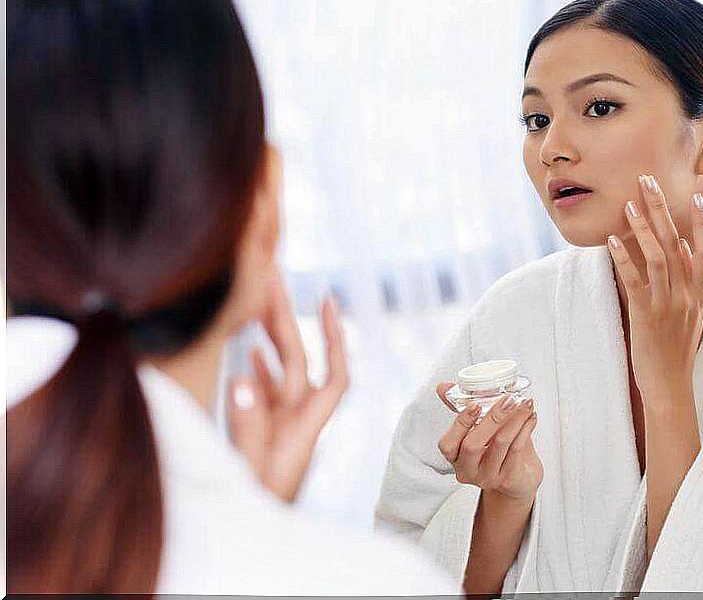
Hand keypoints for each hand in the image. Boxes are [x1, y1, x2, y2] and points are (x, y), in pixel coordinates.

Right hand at [228, 264, 349, 502]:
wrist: (259, 545)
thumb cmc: (259, 514)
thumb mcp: (251, 473)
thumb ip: (248, 428)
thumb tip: (244, 378)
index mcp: (304, 430)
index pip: (334, 375)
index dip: (335, 337)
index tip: (328, 301)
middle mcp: (296, 423)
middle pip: (301, 362)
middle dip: (289, 320)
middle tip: (275, 280)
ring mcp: (280, 428)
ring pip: (281, 373)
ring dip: (271, 337)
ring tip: (255, 302)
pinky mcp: (264, 436)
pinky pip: (264, 392)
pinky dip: (258, 365)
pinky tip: (246, 346)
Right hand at [435, 384, 541, 503]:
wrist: (518, 479)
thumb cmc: (493, 451)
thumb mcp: (476, 430)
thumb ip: (461, 408)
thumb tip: (444, 387)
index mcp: (455, 457)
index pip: (448, 444)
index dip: (461, 423)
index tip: (474, 404)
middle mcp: (468, 470)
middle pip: (473, 445)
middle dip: (492, 419)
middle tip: (508, 400)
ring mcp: (489, 476)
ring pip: (500, 444)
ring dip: (515, 419)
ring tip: (525, 403)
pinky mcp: (510, 478)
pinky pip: (517, 449)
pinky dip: (525, 428)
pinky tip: (530, 416)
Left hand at [607, 175, 702, 399]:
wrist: (670, 385)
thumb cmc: (676, 349)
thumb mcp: (690, 314)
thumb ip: (688, 284)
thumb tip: (682, 250)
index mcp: (699, 294)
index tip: (696, 197)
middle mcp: (688, 295)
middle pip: (678, 243)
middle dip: (663, 210)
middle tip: (648, 181)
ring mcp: (668, 304)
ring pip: (658, 257)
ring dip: (643, 228)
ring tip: (629, 204)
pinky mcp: (647, 315)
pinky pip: (635, 280)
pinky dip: (623, 258)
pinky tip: (612, 240)